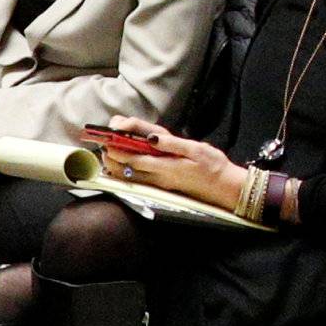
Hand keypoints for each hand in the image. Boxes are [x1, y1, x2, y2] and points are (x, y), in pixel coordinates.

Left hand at [105, 114, 248, 210]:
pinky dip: (126, 174)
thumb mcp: (196, 149)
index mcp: (167, 166)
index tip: (108, 141)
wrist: (223, 187)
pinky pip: (138, 181)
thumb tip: (152, 138)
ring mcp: (160, 184)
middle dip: (113, 158)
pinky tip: (120, 168)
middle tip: (101, 146)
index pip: (136, 158)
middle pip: (129, 169)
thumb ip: (173, 144)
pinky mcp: (162, 187)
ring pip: (131, 177)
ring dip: (116, 167)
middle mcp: (160, 177)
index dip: (119, 150)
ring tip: (106, 155)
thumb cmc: (213, 165)